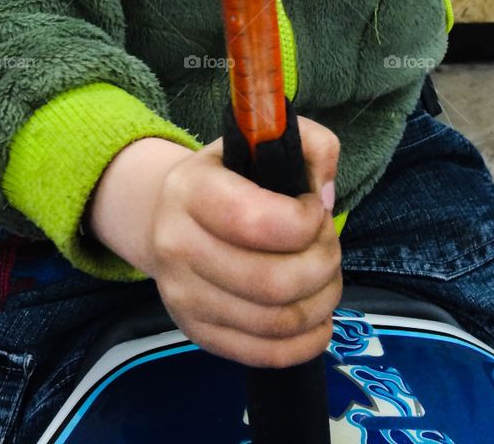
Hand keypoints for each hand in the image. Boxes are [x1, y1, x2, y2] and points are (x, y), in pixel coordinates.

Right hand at [148, 115, 341, 367]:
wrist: (166, 215)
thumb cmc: (227, 175)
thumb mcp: (262, 140)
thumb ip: (311, 144)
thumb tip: (326, 195)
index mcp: (192, 190)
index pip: (257, 221)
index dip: (305, 221)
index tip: (315, 208)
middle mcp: (178, 247)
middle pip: (272, 281)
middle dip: (322, 264)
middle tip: (328, 245)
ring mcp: (183, 298)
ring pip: (274, 321)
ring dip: (321, 302)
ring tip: (327, 277)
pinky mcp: (197, 333)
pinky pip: (262, 354)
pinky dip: (304, 343)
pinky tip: (318, 319)